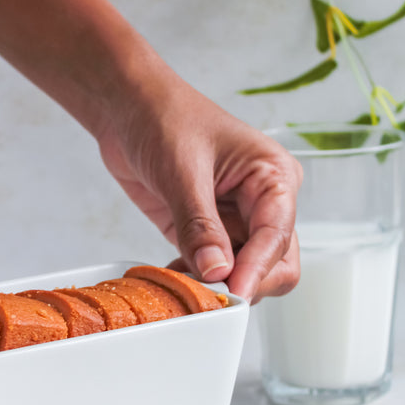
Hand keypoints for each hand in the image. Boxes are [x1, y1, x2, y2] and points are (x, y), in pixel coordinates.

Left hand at [97, 60, 301, 301]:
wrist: (127, 110)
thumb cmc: (164, 118)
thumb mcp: (182, 172)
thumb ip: (199, 226)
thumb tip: (217, 271)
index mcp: (274, 177)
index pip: (278, 236)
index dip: (257, 269)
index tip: (233, 292)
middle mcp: (262, 204)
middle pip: (275, 264)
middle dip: (245, 283)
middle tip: (208, 295)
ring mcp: (234, 221)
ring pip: (243, 273)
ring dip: (217, 286)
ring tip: (184, 286)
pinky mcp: (206, 234)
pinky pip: (211, 270)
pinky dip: (196, 280)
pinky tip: (173, 277)